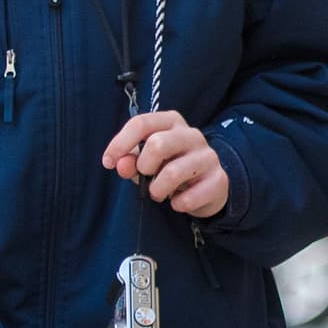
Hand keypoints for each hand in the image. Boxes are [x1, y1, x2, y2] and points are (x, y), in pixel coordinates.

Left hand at [106, 111, 232, 216]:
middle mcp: (192, 135)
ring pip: (173, 173)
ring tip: (159, 193)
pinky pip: (189, 197)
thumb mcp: (148, 162)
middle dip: (144, 167)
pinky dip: (177, 205)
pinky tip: (178, 202)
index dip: (120, 143)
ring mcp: (208, 156)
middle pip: (157, 144)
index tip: (108, 162)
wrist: (210, 186)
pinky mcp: (219, 179)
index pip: (141, 123)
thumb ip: (131, 161)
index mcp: (172, 122)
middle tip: (146, 177)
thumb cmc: (172, 167)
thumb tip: (119, 164)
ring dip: (158, 190)